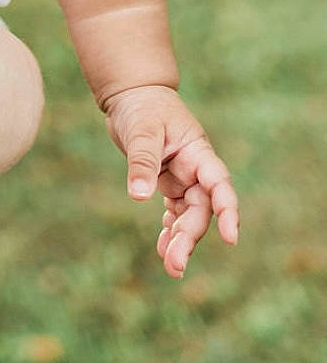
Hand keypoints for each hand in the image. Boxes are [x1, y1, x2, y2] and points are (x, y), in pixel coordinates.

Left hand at [103, 85, 238, 277]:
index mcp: (197, 152)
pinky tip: (163, 248)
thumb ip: (142, 162)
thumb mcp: (141, 130)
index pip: (218, 183)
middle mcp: (195, 169)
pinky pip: (175, 211)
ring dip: (181, 240)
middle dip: (190, 238)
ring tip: (171, 266)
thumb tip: (139, 197)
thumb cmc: (141, 106)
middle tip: (174, 266)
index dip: (227, 210)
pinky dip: (170, 229)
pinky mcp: (169, 182)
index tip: (231, 237)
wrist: (132, 95)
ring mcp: (184, 177)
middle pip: (201, 209)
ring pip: (189, 215)